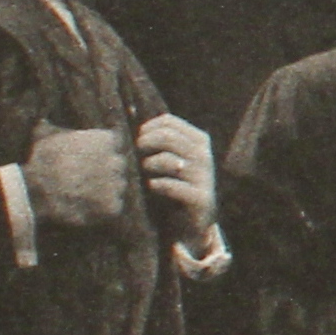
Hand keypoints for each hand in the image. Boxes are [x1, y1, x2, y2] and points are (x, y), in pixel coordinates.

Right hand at [25, 126, 137, 230]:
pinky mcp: (113, 207)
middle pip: (118, 167)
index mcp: (107, 140)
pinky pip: (114, 208)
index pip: (114, 146)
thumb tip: (44, 119)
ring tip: (83, 194)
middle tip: (84, 179)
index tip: (86, 161)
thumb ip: (53, 126)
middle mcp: (117, 161)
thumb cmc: (40, 161)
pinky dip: (103, 211)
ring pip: (118, 188)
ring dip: (106, 192)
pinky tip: (86, 207)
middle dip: (105, 172)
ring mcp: (117, 185)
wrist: (33, 192)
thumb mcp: (44, 135)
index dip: (100, 154)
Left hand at [136, 113, 218, 236]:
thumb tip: (130, 111)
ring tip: (143, 173)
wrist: (190, 223)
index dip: (147, 128)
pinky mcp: (200, 199)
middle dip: (145, 144)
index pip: (169, 121)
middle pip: (168, 137)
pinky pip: (172, 186)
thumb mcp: (167, 158)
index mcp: (199, 141)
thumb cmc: (173, 185)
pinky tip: (152, 187)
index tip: (138, 141)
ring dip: (150, 165)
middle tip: (136, 155)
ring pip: (169, 160)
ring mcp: (204, 177)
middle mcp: (205, 156)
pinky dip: (157, 185)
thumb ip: (156, 139)